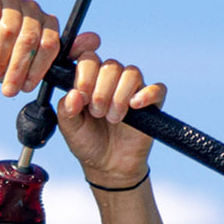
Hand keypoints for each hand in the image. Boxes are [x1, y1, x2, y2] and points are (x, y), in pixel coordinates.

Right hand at [0, 0, 82, 95]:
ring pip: (11, 28)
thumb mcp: (32, 68)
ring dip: (2, 56)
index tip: (26, 87)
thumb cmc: (4, 64)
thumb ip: (61, 58)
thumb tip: (95, 40)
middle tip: (9, 89)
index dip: (39, 68)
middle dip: (19, 68)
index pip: (52, 43)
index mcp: (47, 24)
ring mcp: (10, 0)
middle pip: (31, 37)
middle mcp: (31, 8)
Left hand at [57, 44, 165, 184]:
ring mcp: (132, 90)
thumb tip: (74, 94)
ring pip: (131, 73)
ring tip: (112, 118)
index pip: (87, 57)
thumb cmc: (87, 142)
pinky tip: (135, 106)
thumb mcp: (69, 128)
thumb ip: (67, 110)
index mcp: (89, 80)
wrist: (108, 166)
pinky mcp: (151, 103)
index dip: (85, 61)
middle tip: (96, 112)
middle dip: (100, 90)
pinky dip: (146, 94)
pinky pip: (156, 89)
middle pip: (110, 65)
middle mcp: (111, 80)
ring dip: (119, 95)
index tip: (82, 79)